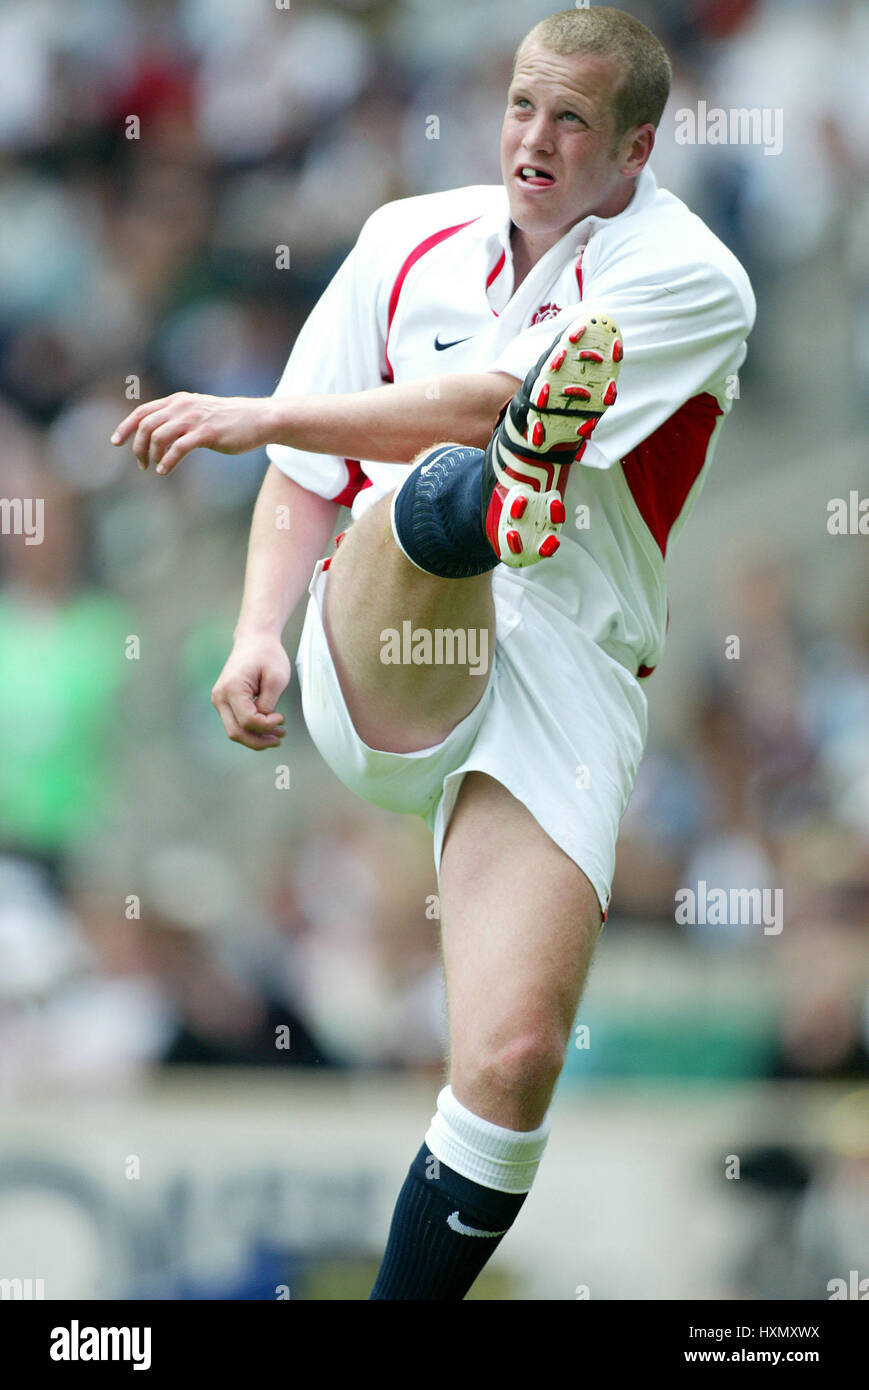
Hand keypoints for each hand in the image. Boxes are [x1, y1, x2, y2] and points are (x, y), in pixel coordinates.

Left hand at [110, 393, 275, 473]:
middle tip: (141, 464)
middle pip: (146, 426)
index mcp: (178, 401)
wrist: (258, 419)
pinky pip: (178, 448)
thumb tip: (160, 432)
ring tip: (156, 467)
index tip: (116, 442)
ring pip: (158, 436)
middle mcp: (182, 407)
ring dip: (152, 455)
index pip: (142, 412)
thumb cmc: (229, 419)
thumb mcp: (199, 411)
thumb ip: (179, 417)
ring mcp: (194, 419)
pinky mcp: (206, 434)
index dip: (126, 427)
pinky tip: (164, 471)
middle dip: (137, 447)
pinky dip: (167, 461)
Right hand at [211, 636, 290, 750]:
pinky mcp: (225, 701)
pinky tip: (268, 727)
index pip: (248, 721)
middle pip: (236, 732)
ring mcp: (220, 700)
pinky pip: (236, 722)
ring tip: (278, 735)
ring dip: (256, 737)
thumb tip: (264, 723)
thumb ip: (269, 703)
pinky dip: (252, 728)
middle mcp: (220, 696)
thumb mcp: (276, 678)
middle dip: (258, 740)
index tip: (282, 718)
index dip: (267, 725)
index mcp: (232, 688)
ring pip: (234, 730)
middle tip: (279, 739)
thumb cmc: (267, 654)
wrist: (254, 639)